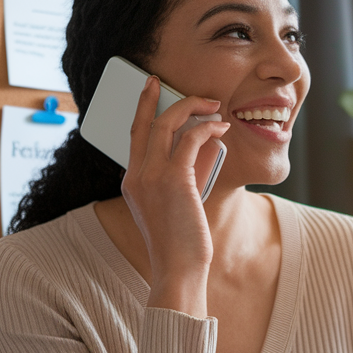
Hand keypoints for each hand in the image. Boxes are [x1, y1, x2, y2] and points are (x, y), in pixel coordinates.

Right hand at [121, 75, 228, 316]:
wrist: (177, 270)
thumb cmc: (180, 243)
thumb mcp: (175, 204)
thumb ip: (183, 175)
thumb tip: (203, 146)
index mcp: (132, 183)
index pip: (134, 136)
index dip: (142, 110)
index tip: (151, 91)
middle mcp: (136, 176)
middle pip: (146, 123)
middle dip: (157, 97)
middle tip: (168, 82)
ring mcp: (152, 177)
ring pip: (166, 125)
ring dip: (191, 107)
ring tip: (212, 104)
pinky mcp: (174, 180)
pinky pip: (190, 139)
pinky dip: (207, 127)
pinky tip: (220, 127)